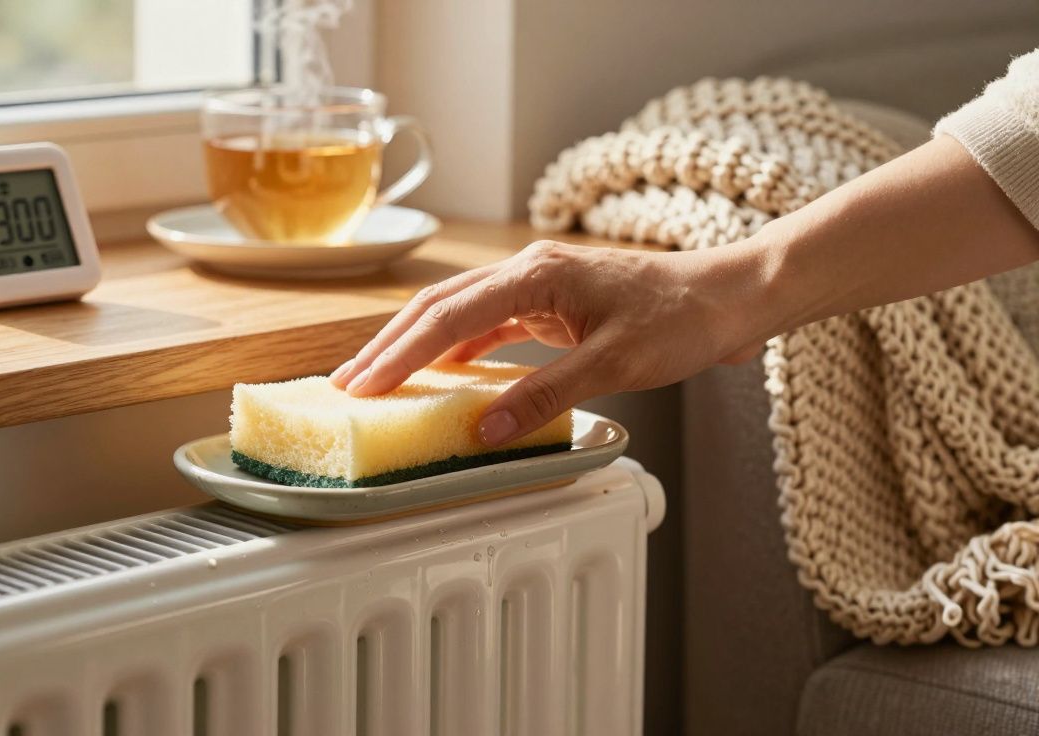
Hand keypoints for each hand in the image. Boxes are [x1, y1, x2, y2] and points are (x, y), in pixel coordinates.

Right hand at [329, 240, 768, 445]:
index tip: (365, 386)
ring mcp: (538, 286)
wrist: (728, 297)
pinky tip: (440, 372)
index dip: (401, 354)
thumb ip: (544, 396)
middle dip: (390, 345)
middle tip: (349, 383)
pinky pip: (488, 325)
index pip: (449, 316)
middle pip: (439, 307)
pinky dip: (457, 348)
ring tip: (379, 377)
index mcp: (536, 276)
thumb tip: (483, 431)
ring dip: (417, 345)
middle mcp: (528, 272)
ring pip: (458, 313)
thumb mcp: (615, 365)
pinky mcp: (551, 304)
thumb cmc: (681, 319)